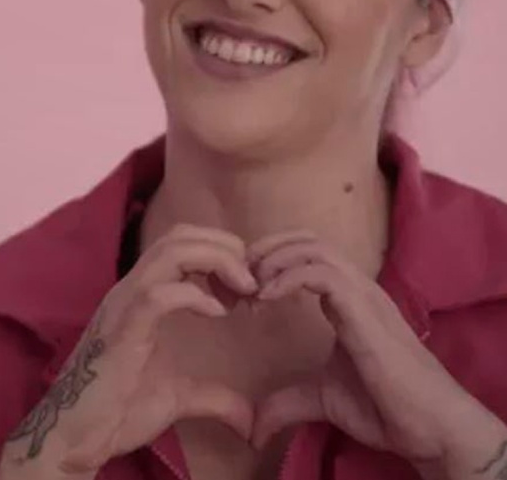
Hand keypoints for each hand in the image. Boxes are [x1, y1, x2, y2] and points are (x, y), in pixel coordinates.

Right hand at [0, 225, 259, 475]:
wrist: (76, 435)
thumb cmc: (119, 412)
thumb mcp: (179, 398)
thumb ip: (215, 398)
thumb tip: (250, 421)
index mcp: (142, 297)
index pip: (181, 243)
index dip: (221, 252)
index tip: (249, 286)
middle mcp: (131, 290)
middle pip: (180, 236)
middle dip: (225, 246)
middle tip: (252, 281)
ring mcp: (124, 305)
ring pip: (170, 251)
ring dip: (216, 260)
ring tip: (242, 289)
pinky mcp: (122, 328)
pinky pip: (159, 293)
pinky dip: (195, 295)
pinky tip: (217, 313)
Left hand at [250, 233, 506, 478]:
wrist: (431, 428)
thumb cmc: (385, 408)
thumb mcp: (322, 400)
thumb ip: (285, 403)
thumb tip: (252, 429)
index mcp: (347, 301)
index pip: (307, 254)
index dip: (269, 261)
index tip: (241, 290)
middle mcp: (356, 290)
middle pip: (307, 240)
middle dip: (265, 250)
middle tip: (237, 279)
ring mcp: (363, 297)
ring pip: (314, 248)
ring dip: (272, 261)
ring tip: (250, 289)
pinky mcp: (365, 311)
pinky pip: (323, 274)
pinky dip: (287, 278)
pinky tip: (266, 298)